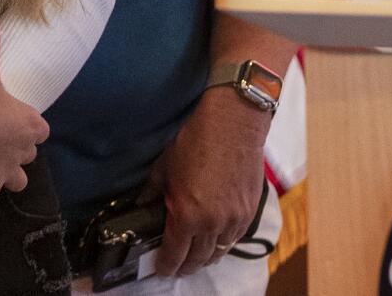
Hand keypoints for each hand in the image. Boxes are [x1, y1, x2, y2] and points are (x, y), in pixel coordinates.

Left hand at [148, 90, 272, 276]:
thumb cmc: (197, 141)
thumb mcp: (165, 167)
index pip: (174, 255)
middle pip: (198, 260)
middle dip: (185, 267)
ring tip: (197, 255)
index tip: (160, 268)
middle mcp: (212, 224)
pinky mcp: (249, 210)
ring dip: (206, 257)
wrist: (234, 123)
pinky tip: (217, 238)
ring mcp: (234, 219)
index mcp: (187, 216)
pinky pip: (235, 238)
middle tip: (177, 265)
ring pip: (219, 252)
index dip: (165, 266)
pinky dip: (224, 242)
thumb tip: (142, 204)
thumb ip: (152, 192)